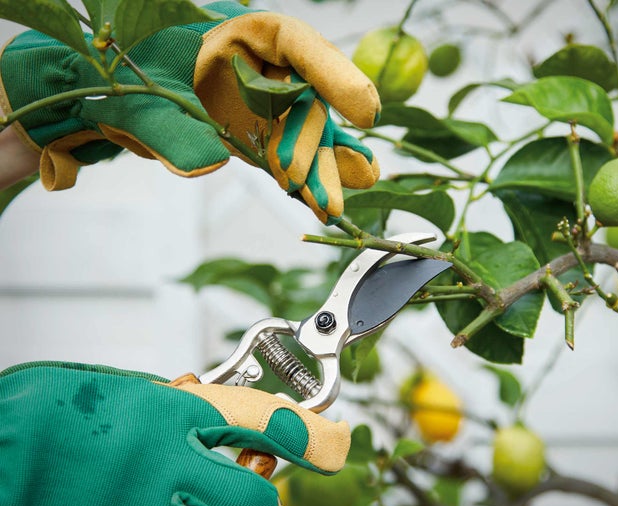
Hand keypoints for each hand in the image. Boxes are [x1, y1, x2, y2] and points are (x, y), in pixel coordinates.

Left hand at [0, 2, 380, 223]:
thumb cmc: (116, 76)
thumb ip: (169, 129)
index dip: (336, 75)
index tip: (365, 109)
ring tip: (334, 206)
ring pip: (304, 134)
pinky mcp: (256, 133)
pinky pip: (287, 155)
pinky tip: (325, 201)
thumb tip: (206, 162)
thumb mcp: (135, 99)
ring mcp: (260, 101)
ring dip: (319, 171)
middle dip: (318, 145)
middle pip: (307, 99)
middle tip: (321, 183)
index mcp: (238, 32)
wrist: (96, 95)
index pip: (297, 44)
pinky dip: (305, 179)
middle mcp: (259, 65)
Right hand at [0, 362, 350, 505]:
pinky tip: (171, 498)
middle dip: (262, 493)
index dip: (312, 437)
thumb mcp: (144, 395)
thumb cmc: (66, 412)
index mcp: (171, 413)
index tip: (334, 444)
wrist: (2, 449)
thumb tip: (248, 430)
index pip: (267, 422)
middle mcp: (161, 466)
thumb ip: (197, 410)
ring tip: (198, 486)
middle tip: (254, 478)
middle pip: (254, 502)